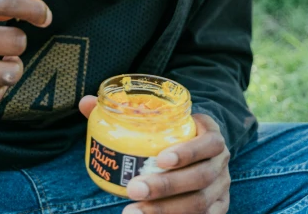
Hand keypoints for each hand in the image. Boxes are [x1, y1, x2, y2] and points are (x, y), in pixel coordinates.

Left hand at [78, 100, 229, 213]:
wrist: (205, 148)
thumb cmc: (175, 131)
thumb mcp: (164, 116)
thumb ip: (126, 109)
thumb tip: (86, 103)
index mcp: (212, 135)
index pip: (207, 144)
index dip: (187, 152)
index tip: (159, 158)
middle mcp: (221, 164)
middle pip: (200, 179)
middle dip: (166, 186)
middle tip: (133, 189)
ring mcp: (221, 189)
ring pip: (199, 205)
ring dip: (165, 211)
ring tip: (132, 212)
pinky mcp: (218, 209)